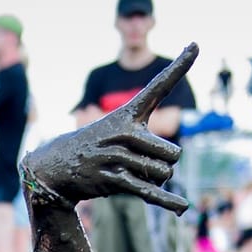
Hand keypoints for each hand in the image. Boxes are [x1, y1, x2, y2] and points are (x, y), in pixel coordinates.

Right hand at [19, 42, 197, 213]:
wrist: (55, 165)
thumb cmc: (95, 148)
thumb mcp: (117, 135)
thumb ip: (150, 146)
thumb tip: (171, 175)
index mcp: (127, 114)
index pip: (158, 86)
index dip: (179, 66)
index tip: (196, 44)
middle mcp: (124, 131)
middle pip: (172, 153)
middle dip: (164, 163)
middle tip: (140, 162)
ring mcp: (117, 155)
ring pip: (162, 173)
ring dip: (154, 179)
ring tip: (130, 173)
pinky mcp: (112, 178)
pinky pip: (147, 191)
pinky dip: (166, 201)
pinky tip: (183, 207)